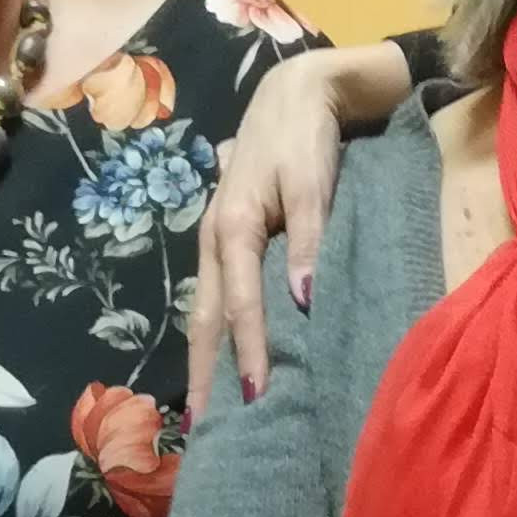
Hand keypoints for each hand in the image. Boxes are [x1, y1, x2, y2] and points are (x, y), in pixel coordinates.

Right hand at [188, 42, 408, 420]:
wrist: (296, 90)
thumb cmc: (308, 137)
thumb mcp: (314, 183)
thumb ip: (308, 241)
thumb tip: (301, 300)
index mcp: (233, 227)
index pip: (240, 305)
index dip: (246, 352)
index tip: (255, 396)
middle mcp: (213, 237)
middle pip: (205, 317)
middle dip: (204, 372)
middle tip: (202, 426)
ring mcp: (213, 237)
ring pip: (203, 307)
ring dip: (203, 356)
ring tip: (204, 405)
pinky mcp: (224, 235)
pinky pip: (213, 293)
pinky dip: (212, 329)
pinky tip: (218, 353)